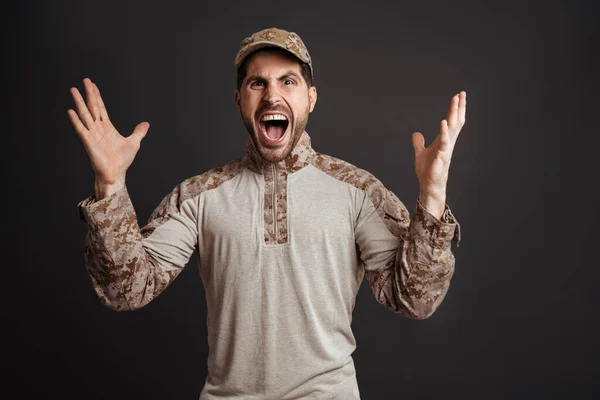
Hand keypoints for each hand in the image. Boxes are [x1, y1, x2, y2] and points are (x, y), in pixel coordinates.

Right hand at [68, 78, 149, 185]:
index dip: (97, 96)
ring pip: (85, 115)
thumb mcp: (134, 143)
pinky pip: (81, 129)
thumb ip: (138, 132)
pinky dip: (76, 120)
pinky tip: (71, 111)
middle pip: (92, 107)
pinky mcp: (89, 142)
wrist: (116, 174)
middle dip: (88, 94)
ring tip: (73, 90)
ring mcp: (92, 134)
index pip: (101, 108)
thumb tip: (146, 124)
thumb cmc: (122, 161)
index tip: (92, 85)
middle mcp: (98, 128)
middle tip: (85, 80)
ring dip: (79, 102)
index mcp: (107, 127)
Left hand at [411, 91, 465, 216]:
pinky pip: (444, 142)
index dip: (455, 109)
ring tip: (454, 101)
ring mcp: (446, 149)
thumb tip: (416, 133)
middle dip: (458, 107)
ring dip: (453, 114)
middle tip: (461, 93)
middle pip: (456, 122)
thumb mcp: (420, 153)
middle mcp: (448, 143)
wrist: (428, 185)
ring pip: (452, 129)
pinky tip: (443, 122)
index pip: (452, 121)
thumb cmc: (428, 170)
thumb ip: (419, 143)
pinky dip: (443, 132)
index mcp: (444, 140)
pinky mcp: (441, 157)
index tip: (459, 95)